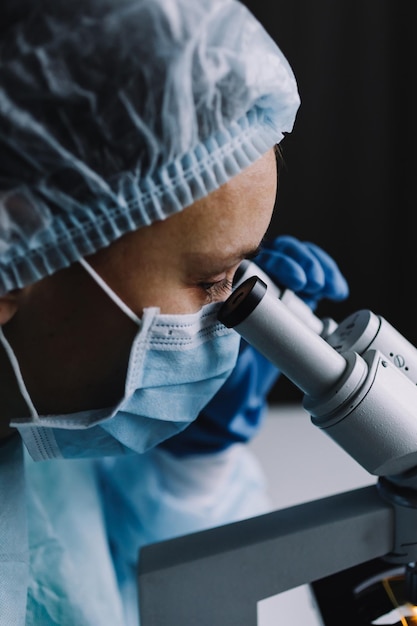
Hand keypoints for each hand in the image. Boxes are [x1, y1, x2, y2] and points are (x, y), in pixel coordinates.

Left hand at [160, 236, 348, 456]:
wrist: (244, 376)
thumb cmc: (230, 353)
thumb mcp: (229, 337)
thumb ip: (233, 324)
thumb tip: (232, 311)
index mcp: (238, 279)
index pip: (260, 257)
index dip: (280, 263)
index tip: (295, 280)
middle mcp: (260, 275)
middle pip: (283, 252)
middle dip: (303, 262)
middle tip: (313, 283)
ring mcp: (281, 283)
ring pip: (302, 259)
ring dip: (319, 267)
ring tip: (328, 288)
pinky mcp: (299, 294)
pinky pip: (316, 276)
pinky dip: (329, 278)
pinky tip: (337, 290)